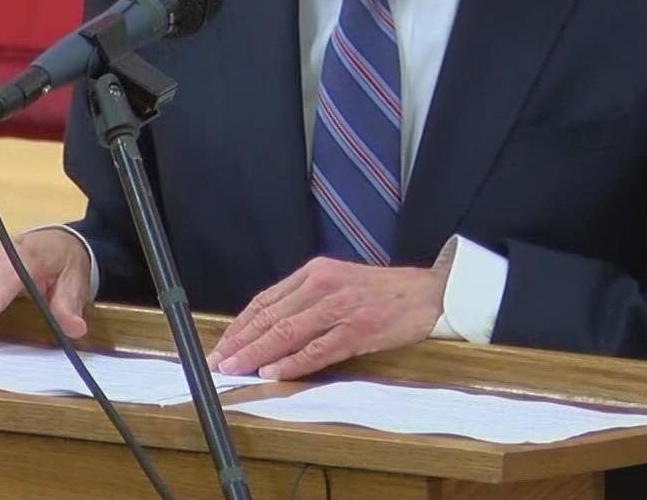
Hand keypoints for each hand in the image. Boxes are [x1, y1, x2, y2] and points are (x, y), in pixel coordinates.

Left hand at [206, 255, 450, 380]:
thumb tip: (269, 327)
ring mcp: (340, 308)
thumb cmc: (381, 291)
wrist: (427, 293)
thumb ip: (306, 298)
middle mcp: (323, 285)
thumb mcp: (339, 281)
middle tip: (219, 362)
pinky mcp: (358, 330)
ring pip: (288, 333)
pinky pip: (317, 350)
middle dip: (241, 342)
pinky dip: (292, 363)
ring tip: (237, 370)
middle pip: (271, 317)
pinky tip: (273, 373)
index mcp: (315, 272)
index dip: (241, 324)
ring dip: (258, 354)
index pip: (267, 300)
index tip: (224, 343)